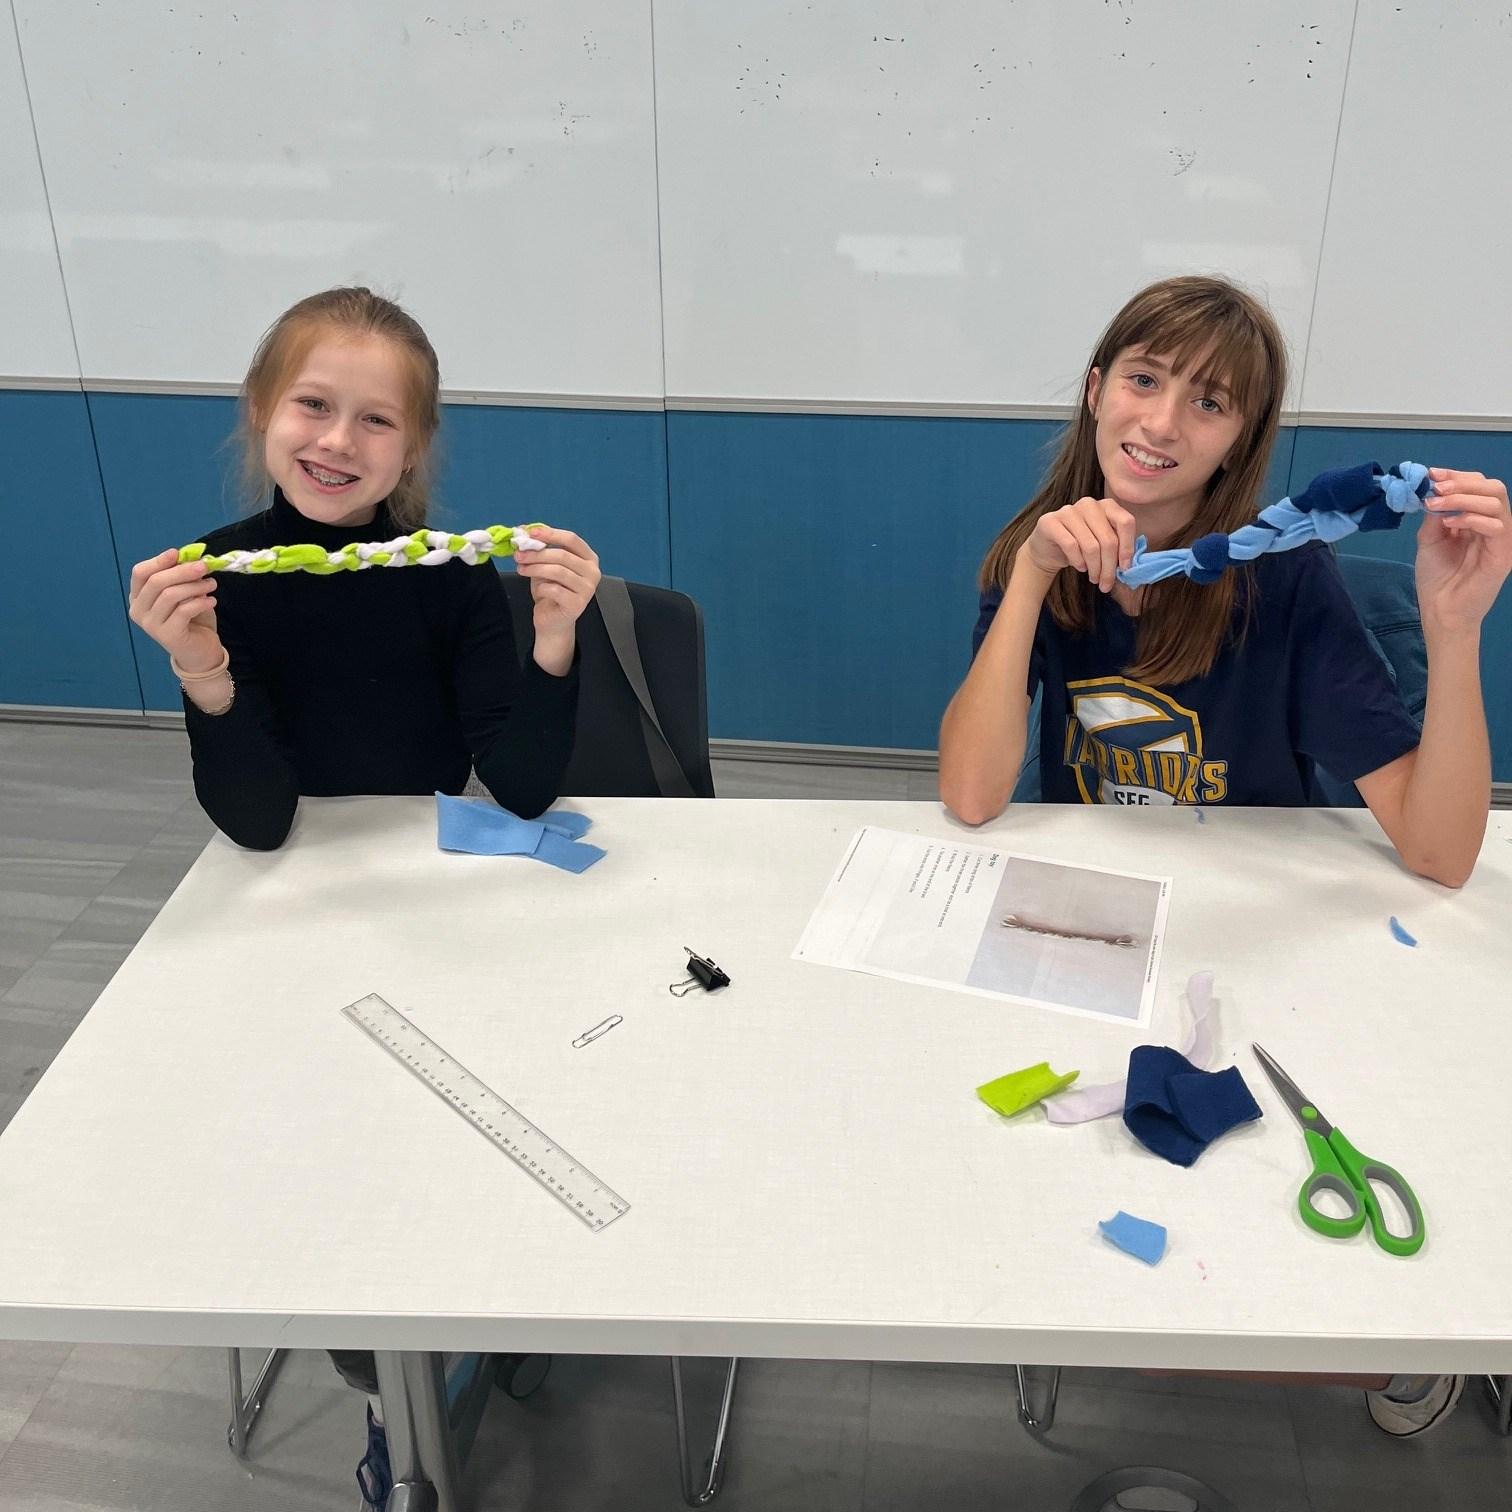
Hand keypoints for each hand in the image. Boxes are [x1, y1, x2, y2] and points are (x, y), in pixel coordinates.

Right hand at [128, 549, 222, 670]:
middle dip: (182, 570)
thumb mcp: (186, 594)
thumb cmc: (191, 619)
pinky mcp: (167, 635)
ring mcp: (150, 624)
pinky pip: (183, 611)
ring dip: (194, 586)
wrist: (199, 652)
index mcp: (138, 597)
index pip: (140, 573)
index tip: (178, 553)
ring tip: (212, 584)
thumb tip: (191, 556)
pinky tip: (211, 600)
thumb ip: (182, 577)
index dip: (158, 561)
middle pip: (156, 582)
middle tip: (204, 566)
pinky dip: (200, 602)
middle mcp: (139, 610)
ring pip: (170, 595)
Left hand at [512, 526, 600, 672]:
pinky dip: (541, 587)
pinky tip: (537, 590)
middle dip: (537, 553)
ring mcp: (587, 589)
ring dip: (535, 568)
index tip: (530, 532)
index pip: (571, 539)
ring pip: (558, 571)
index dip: (550, 534)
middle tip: (519, 555)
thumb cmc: (551, 590)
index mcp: (588, 558)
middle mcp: (593, 572)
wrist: (553, 621)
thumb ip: (541, 549)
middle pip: (563, 555)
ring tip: (521, 569)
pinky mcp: (578, 604)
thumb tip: (524, 531)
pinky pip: (554, 589)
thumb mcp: (546, 565)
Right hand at [1021, 496, 1136, 591]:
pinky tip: (1080, 567)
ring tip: (1094, 579)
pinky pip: (1071, 545)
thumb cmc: (1080, 548)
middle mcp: (1089, 504)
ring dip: (1094, 568)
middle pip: (1108, 539)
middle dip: (1109, 567)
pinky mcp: (1050, 521)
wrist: (1047, 548)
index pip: (1125, 522)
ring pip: (1091, 545)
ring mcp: (1068, 511)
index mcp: (1107, 505)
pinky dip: (1078, 561)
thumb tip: (1132, 568)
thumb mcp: (1103, 546)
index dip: (1127, 547)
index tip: (1125, 568)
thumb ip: (1118, 550)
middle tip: (1106, 584)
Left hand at [1416, 470, 1511, 634]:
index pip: (1478, 486)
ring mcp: (1502, 538)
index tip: (1431, 475)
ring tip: (1437, 504)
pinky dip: (1472, 518)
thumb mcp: (1430, 539)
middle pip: (1492, 488)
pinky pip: (1496, 525)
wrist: (1440, 611)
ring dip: (1463, 497)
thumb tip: (1433, 490)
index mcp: (1478, 519)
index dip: (1456, 476)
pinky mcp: (1503, 553)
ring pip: (1495, 501)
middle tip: (1435, 487)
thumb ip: (1435, 515)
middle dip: (1461, 482)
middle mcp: (1494, 525)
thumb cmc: (1437, 578)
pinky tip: (1450, 524)